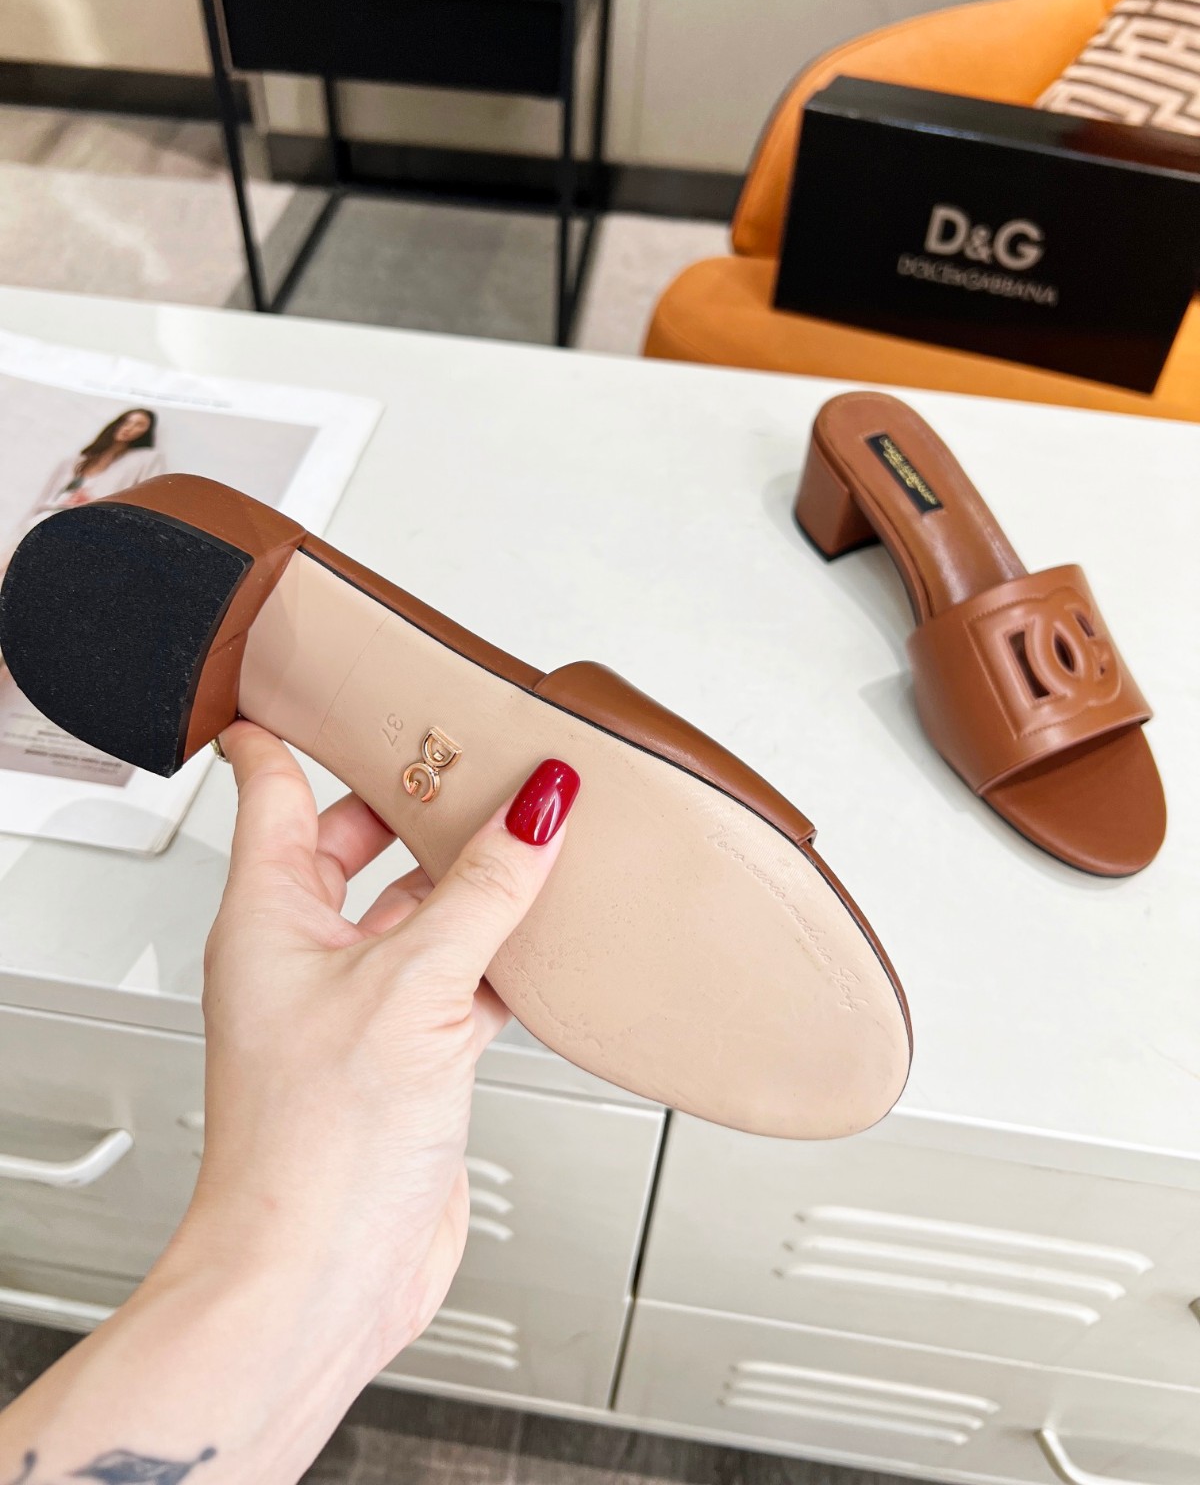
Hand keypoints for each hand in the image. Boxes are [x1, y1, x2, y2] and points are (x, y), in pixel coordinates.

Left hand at [175, 721, 577, 1380]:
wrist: (321, 1279)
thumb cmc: (311, 1151)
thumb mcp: (412, 987)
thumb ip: (484, 891)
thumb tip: (537, 807)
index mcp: (267, 917)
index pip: (269, 789)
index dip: (298, 730)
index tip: (335, 682)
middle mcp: (307, 956)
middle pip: (356, 845)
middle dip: (416, 806)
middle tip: (475, 759)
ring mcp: (361, 1008)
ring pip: (421, 913)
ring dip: (474, 884)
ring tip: (531, 837)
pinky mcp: (410, 1057)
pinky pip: (462, 978)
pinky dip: (505, 956)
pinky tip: (549, 941)